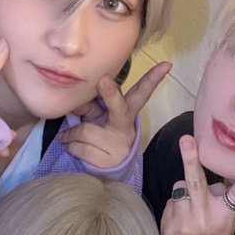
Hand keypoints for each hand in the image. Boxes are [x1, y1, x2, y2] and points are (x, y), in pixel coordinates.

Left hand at [57, 60, 171, 167]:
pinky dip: (69, 145)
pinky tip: (71, 146)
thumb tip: (75, 101)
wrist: (110, 169)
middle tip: (103, 81)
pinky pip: (78, 147)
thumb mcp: (99, 117)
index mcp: (127, 112)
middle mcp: (126, 127)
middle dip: (111, 93)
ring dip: (71, 132)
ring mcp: (118, 145)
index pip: (141, 92)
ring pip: (85, 130)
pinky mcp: (106, 161)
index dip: (152, 78)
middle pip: (118, 107)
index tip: (165, 65)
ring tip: (70, 136)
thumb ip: (90, 105)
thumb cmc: (102, 134)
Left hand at [160, 135, 234, 234]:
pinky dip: (178, 204)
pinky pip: (172, 200)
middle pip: (196, 184)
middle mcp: (204, 221)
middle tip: (187, 140)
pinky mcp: (168, 225)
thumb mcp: (227, 226)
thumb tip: (217, 180)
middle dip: (191, 159)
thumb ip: (223, 203)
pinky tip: (182, 219)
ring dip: (186, 190)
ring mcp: (183, 223)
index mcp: (224, 221)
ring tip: (191, 208)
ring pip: (181, 187)